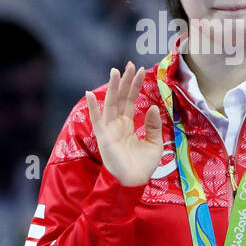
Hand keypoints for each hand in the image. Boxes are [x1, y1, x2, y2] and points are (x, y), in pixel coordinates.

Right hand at [85, 62, 162, 186]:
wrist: (134, 181)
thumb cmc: (143, 165)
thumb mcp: (155, 143)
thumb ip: (153, 125)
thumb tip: (153, 107)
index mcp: (128, 124)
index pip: (131, 100)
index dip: (135, 86)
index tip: (141, 70)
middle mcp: (117, 123)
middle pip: (121, 98)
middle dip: (125, 81)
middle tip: (130, 64)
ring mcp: (110, 129)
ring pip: (111, 104)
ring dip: (113, 88)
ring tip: (116, 71)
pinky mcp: (104, 137)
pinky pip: (97, 120)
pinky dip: (93, 107)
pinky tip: (90, 94)